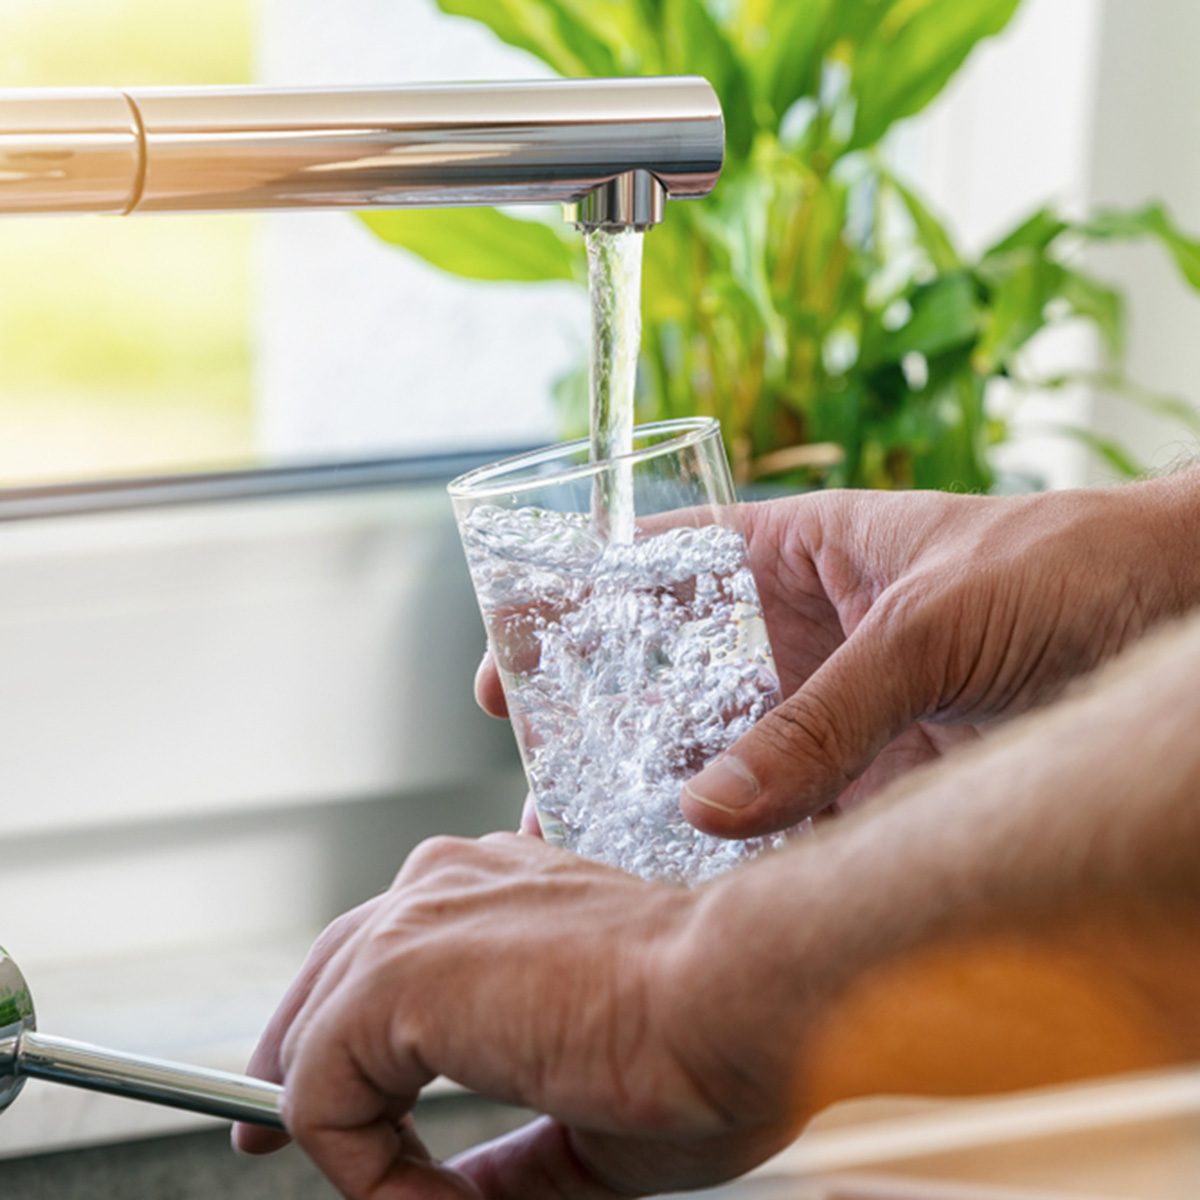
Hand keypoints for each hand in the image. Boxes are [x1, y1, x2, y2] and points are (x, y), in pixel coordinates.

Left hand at [234, 834, 810, 1197]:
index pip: (381, 957)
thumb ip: (506, 1159)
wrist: (741, 993)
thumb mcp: (583, 1121)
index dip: (342, 1043)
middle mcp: (446, 885)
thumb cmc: (702, 1040)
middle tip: (268, 1148)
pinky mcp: (395, 974)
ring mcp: (416, 922)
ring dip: (345, 1142)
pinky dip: (360, 1171)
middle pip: (325, 982)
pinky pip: (318, 1096)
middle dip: (297, 1074)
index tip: (348, 1125)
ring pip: (314, 1040)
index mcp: (493, 889)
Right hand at [479, 476, 1198, 833]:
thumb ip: (825, 716)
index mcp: (804, 554)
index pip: (666, 567)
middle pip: (681, 675)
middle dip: (608, 717)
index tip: (518, 648)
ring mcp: (842, 712)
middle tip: (538, 769)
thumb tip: (711, 806)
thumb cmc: (1075, 568)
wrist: (1185, 624)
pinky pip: (796, 816)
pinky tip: (693, 881)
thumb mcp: (934, 623)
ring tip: (591, 841)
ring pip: (732, 755)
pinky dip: (748, 851)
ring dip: (666, 796)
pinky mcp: (883, 780)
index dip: (583, 600)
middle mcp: (811, 636)